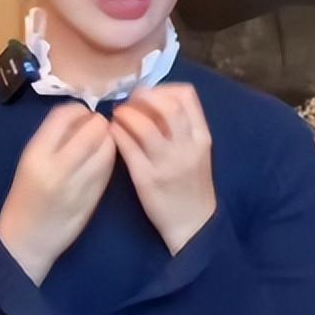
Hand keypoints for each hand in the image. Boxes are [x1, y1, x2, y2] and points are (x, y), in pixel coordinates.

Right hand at [0, 102, 116, 284]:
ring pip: (106, 149)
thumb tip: (82, 116)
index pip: (64, 116)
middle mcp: (57, 167)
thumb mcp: (30, 162)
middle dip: (100, 123)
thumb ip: (53, 139)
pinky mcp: (93, 198)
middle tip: (100, 125)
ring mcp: (77, 184)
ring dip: (110, 140)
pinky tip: (105, 159)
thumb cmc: (25, 197)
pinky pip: (109, 169)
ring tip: (104, 141)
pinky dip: (111, 158)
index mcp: (36, 154)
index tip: (82, 114)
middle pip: (91, 131)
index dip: (79, 110)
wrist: (26, 240)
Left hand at [110, 83, 216, 255]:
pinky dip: (117, 134)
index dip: (163, 89)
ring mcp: (167, 163)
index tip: (148, 96)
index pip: (186, 96)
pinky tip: (112, 133)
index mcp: (201, 137)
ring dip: (126, 114)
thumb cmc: (192, 185)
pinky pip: (128, 148)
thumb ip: (184, 127)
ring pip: (144, 125)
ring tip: (118, 116)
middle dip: (143, 97)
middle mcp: (186, 147)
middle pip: (166, 106)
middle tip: (129, 102)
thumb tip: (154, 101)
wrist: (194, 225)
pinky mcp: (147, 179)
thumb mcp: (198, 152)